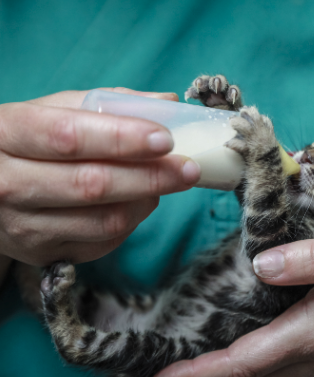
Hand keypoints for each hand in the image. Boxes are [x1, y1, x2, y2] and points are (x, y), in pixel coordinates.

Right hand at [0, 88, 200, 265]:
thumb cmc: (31, 140)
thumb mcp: (56, 110)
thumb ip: (111, 103)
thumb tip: (168, 103)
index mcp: (6, 134)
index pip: (68, 137)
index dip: (122, 138)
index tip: (165, 139)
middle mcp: (6, 184)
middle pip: (92, 185)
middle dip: (151, 176)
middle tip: (190, 168)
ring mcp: (22, 226)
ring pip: (104, 220)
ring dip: (148, 200)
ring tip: (169, 181)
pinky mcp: (40, 254)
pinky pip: (103, 242)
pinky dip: (133, 221)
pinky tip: (141, 200)